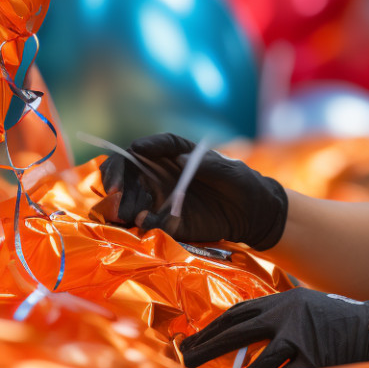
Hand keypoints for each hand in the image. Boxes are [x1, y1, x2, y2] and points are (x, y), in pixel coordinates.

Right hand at [100, 132, 288, 248]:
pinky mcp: (165, 221)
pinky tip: (142, 222)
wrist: (252, 215)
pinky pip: (145, 221)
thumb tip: (179, 159)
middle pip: (129, 169)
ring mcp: (160, 197)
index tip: (136, 149)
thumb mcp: (232, 171)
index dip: (144, 146)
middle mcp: (162, 173)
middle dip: (117, 176)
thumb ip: (209, 165)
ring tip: (122, 211)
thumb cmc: (243, 184)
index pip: (156, 145)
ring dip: (120, 203)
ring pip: (129, 196)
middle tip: (115, 189)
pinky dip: (141, 222)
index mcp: (177, 152)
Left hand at [181, 288, 368, 367]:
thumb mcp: (310, 306)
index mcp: (285, 300)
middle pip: (236, 331)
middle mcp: (287, 316)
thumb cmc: (343, 321)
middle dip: (207, 345)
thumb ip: (283, 315)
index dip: (214, 325)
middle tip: (184, 357)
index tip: (195, 337)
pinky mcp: (313, 362)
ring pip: (256, 362)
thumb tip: (250, 330)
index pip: (240, 312)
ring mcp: (299, 340)